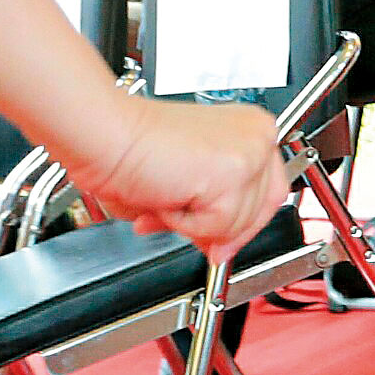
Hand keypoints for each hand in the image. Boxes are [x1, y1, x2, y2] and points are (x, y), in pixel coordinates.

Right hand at [95, 93, 288, 260]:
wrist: (104, 135)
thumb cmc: (130, 148)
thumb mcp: (188, 181)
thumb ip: (215, 206)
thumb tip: (223, 244)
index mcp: (250, 131)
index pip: (269, 191)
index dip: (242, 224)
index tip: (222, 242)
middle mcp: (258, 136)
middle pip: (260, 210)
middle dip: (219, 230)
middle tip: (180, 226)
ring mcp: (250, 153)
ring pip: (236, 223)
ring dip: (191, 224)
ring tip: (161, 199)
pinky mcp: (233, 172)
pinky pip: (217, 226)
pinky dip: (183, 223)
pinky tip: (164, 197)